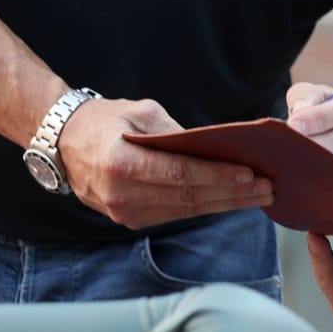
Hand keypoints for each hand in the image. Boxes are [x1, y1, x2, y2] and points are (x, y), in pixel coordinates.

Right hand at [58, 96, 273, 228]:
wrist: (65, 144)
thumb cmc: (108, 120)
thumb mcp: (141, 112)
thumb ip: (175, 132)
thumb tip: (214, 147)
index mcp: (121, 163)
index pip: (179, 175)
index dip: (216, 176)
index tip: (248, 174)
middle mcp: (121, 193)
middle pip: (187, 198)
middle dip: (232, 194)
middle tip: (266, 187)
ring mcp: (124, 212)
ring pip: (185, 211)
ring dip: (225, 204)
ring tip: (258, 196)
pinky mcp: (129, 220)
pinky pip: (174, 214)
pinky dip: (205, 207)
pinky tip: (230, 200)